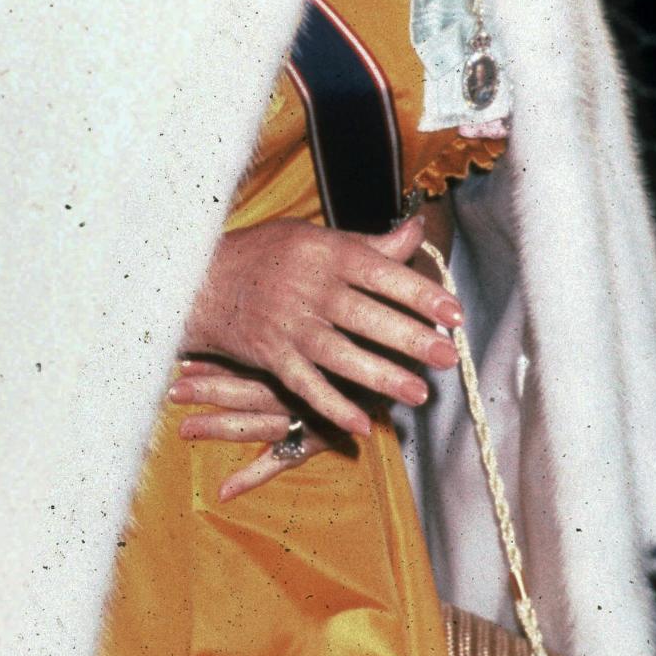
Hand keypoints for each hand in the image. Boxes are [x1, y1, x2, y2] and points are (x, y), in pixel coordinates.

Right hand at [174, 213, 461, 501]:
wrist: (202, 280)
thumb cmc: (266, 254)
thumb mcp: (314, 237)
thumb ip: (368, 243)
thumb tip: (415, 231)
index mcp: (325, 253)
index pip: (380, 272)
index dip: (418, 293)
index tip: (453, 312)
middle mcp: (308, 288)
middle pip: (364, 316)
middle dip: (409, 337)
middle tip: (447, 356)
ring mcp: (287, 324)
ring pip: (339, 354)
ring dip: (380, 376)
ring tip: (418, 393)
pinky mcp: (270, 355)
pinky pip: (304, 385)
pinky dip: (331, 406)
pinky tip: (360, 424)